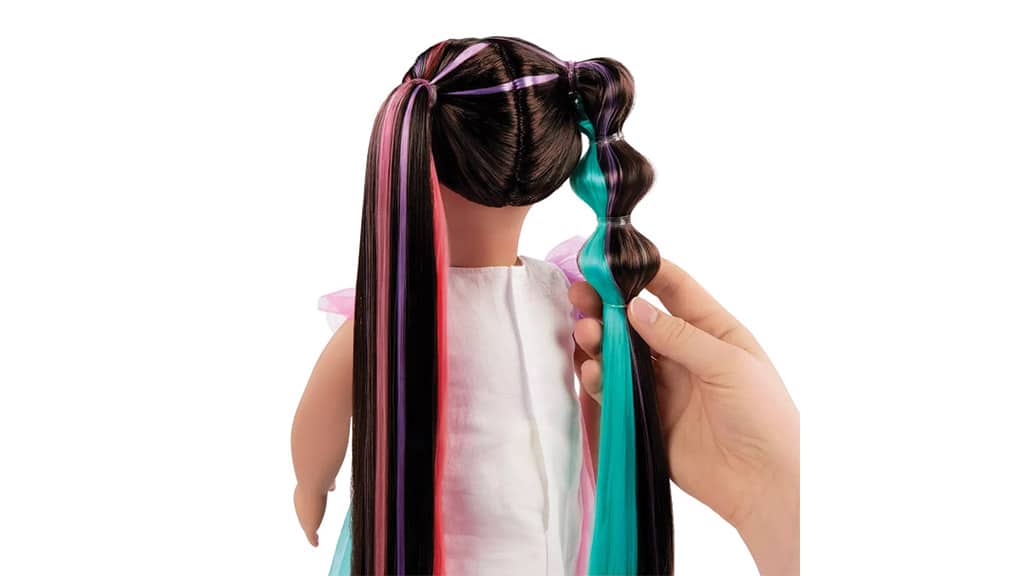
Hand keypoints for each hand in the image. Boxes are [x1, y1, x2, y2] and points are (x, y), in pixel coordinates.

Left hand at [293, 481, 334, 546]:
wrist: (313, 479)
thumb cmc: (321, 475)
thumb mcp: (326, 478)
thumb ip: (329, 483)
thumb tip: (332, 487)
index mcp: (302, 492)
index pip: (306, 501)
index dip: (311, 504)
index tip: (314, 509)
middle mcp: (299, 504)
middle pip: (304, 514)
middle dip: (308, 518)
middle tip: (312, 524)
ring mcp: (303, 516)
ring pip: (307, 525)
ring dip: (310, 529)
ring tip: (315, 535)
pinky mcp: (309, 527)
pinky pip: (311, 535)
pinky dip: (313, 539)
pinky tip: (315, 543)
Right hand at [570, 258, 799, 575]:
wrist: (765, 483)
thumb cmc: (765, 416)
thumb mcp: (729, 364)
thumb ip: (680, 336)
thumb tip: (635, 310)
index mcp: (711, 330)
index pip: (673, 288)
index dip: (642, 270)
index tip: (610, 260)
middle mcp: (682, 353)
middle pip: (636, 321)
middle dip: (606, 307)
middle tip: (580, 297)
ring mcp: (663, 386)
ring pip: (619, 355)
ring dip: (598, 342)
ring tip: (585, 335)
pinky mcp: (647, 417)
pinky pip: (616, 393)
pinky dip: (598, 380)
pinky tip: (591, 372)